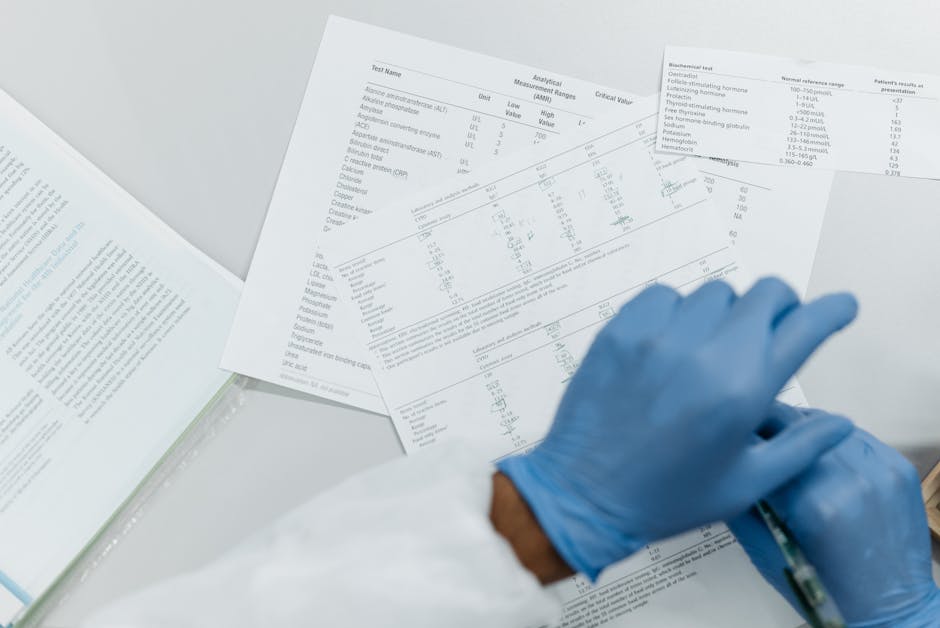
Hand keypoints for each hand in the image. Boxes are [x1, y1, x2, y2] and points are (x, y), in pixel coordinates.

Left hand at [497, 277, 857, 578]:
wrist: (584, 495)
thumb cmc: (664, 496)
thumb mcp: (745, 484)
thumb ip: (800, 448)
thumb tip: (840, 422)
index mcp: (743, 391)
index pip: (804, 327)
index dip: (831, 311)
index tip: (840, 307)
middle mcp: (705, 354)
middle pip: (765, 293)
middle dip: (780, 307)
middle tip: (771, 329)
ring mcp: (658, 337)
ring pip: (714, 292)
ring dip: (725, 312)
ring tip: (711, 347)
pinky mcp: (620, 331)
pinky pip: (663, 295)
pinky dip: (676, 309)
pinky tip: (671, 341)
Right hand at [730, 417, 939, 626]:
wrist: (889, 608)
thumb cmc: (831, 591)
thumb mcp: (766, 552)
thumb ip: (740, 504)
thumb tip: (721, 464)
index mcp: (815, 504)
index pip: (766, 446)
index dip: (743, 439)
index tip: (734, 441)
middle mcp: (852, 481)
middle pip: (795, 425)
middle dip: (770, 428)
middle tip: (757, 441)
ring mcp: (880, 472)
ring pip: (824, 423)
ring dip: (801, 431)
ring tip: (790, 453)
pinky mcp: (897, 468)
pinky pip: (854, 436)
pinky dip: (833, 443)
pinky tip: (823, 462)